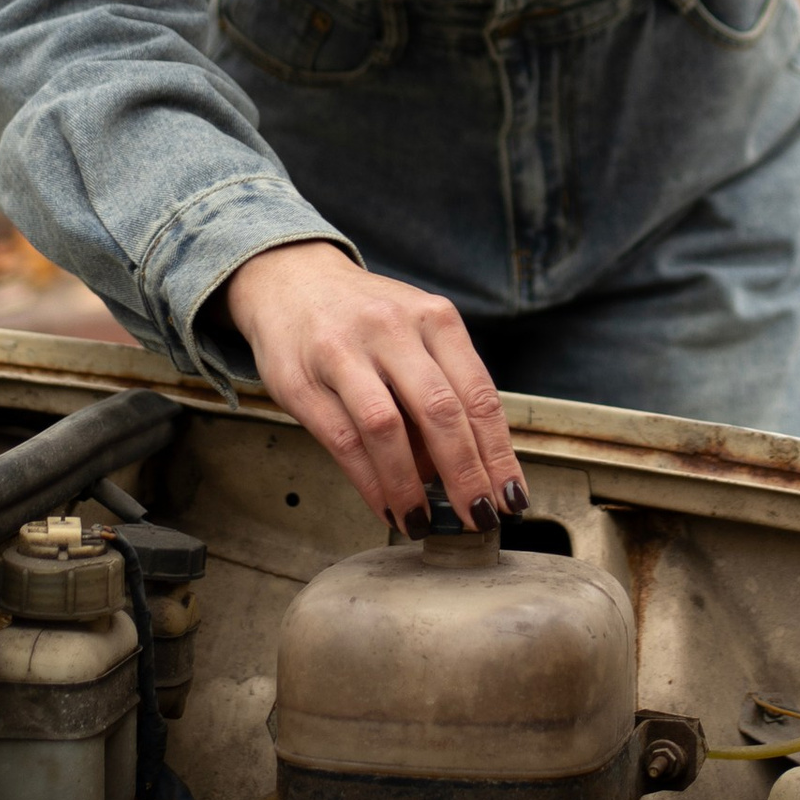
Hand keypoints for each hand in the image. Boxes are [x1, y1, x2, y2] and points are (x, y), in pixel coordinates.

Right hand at [218, 239, 524, 530]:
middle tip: (477, 517)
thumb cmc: (364, 316)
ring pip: (387, 428)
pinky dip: (370, 482)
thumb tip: (466, 470)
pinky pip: (343, 441)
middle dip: (465, 474)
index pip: (479, 394)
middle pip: (440, 411)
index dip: (498, 453)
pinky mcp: (303, 381)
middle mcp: (392, 328)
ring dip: (409, 485)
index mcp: (434, 317)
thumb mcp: (415, 331)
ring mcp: (343, 352)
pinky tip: (386, 505)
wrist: (289, 279)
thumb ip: (442, 387)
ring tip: (422, 520)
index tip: (511, 496)